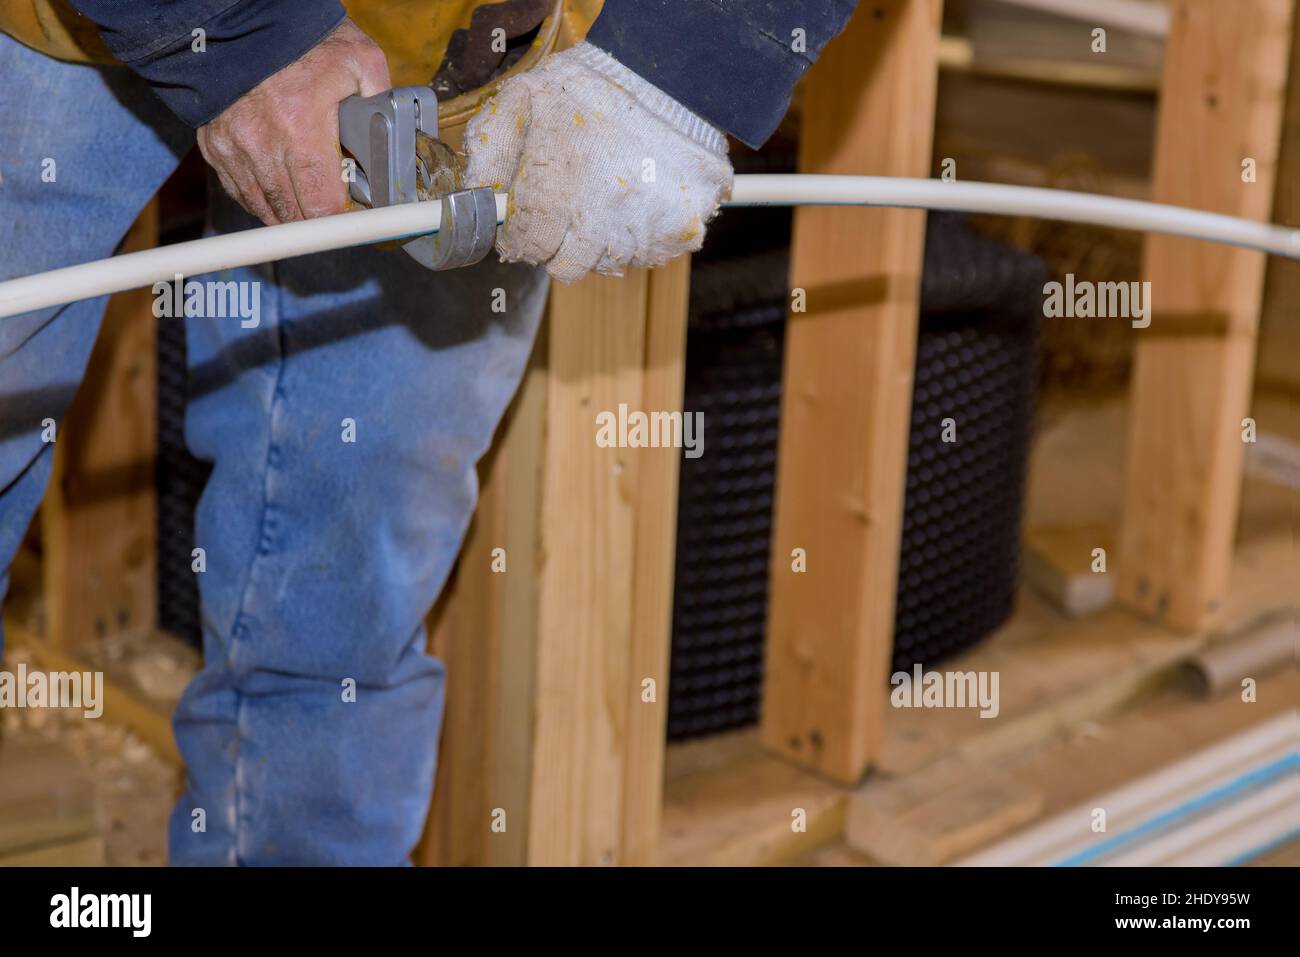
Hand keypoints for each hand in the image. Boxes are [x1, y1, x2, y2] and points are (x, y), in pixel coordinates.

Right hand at [196, 19, 389, 224]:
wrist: (240, 20)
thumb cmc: (301, 39)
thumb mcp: (359, 60)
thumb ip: (384, 101)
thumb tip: (399, 137)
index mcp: (300, 127)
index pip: (321, 206)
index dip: (341, 221)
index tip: (354, 218)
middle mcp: (261, 143)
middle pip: (293, 215)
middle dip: (319, 221)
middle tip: (337, 211)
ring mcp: (233, 148)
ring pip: (265, 209)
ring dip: (291, 213)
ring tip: (311, 201)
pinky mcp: (215, 147)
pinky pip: (242, 192)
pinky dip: (264, 197)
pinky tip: (282, 187)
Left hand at [464, 43, 732, 281]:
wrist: (669, 77)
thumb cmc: (591, 88)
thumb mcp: (524, 99)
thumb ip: (490, 147)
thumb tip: (473, 192)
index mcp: (553, 192)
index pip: (525, 245)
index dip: (519, 236)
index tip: (523, 223)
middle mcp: (595, 221)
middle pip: (565, 267)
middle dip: (556, 245)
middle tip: (562, 215)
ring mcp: (639, 230)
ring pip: (607, 264)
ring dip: (598, 243)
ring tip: (600, 202)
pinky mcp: (676, 232)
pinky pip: (647, 255)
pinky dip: (637, 238)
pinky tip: (633, 203)